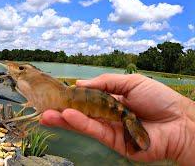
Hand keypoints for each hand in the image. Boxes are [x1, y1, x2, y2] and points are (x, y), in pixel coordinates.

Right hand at [40, 74, 194, 164]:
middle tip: (44, 108)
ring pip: (84, 124)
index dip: (73, 97)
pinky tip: (67, 117)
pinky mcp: (114, 142)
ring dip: (65, 119)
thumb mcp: (130, 82)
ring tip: (47, 115)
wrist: (181, 122)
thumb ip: (104, 83)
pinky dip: (81, 123)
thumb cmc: (160, 99)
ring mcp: (110, 129)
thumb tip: (79, 83)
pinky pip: (95, 131)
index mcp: (112, 101)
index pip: (88, 99)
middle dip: (63, 111)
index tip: (58, 93)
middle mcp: (108, 115)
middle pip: (82, 113)